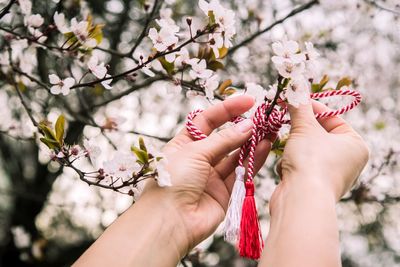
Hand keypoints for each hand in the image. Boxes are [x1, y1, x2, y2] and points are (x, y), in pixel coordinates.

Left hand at [142, 95, 271, 256]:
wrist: (169, 222)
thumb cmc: (172, 181)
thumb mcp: (195, 152)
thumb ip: (224, 140)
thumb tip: (247, 125)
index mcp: (183, 145)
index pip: (207, 121)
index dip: (226, 110)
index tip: (248, 101)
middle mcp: (198, 159)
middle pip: (224, 138)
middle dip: (243, 126)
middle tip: (263, 116)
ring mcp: (211, 176)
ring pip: (235, 155)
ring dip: (252, 142)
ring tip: (270, 128)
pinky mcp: (224, 193)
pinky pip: (241, 172)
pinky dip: (253, 159)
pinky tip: (265, 146)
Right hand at [273, 100, 368, 205]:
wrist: (301, 200)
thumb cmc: (311, 162)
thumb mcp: (304, 127)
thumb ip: (299, 106)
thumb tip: (295, 85)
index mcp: (355, 144)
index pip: (332, 117)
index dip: (310, 107)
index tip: (292, 99)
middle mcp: (347, 161)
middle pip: (317, 133)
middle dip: (298, 129)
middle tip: (283, 117)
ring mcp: (331, 175)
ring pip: (305, 149)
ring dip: (292, 147)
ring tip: (288, 150)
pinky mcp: (313, 186)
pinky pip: (300, 165)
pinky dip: (291, 164)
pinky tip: (288, 170)